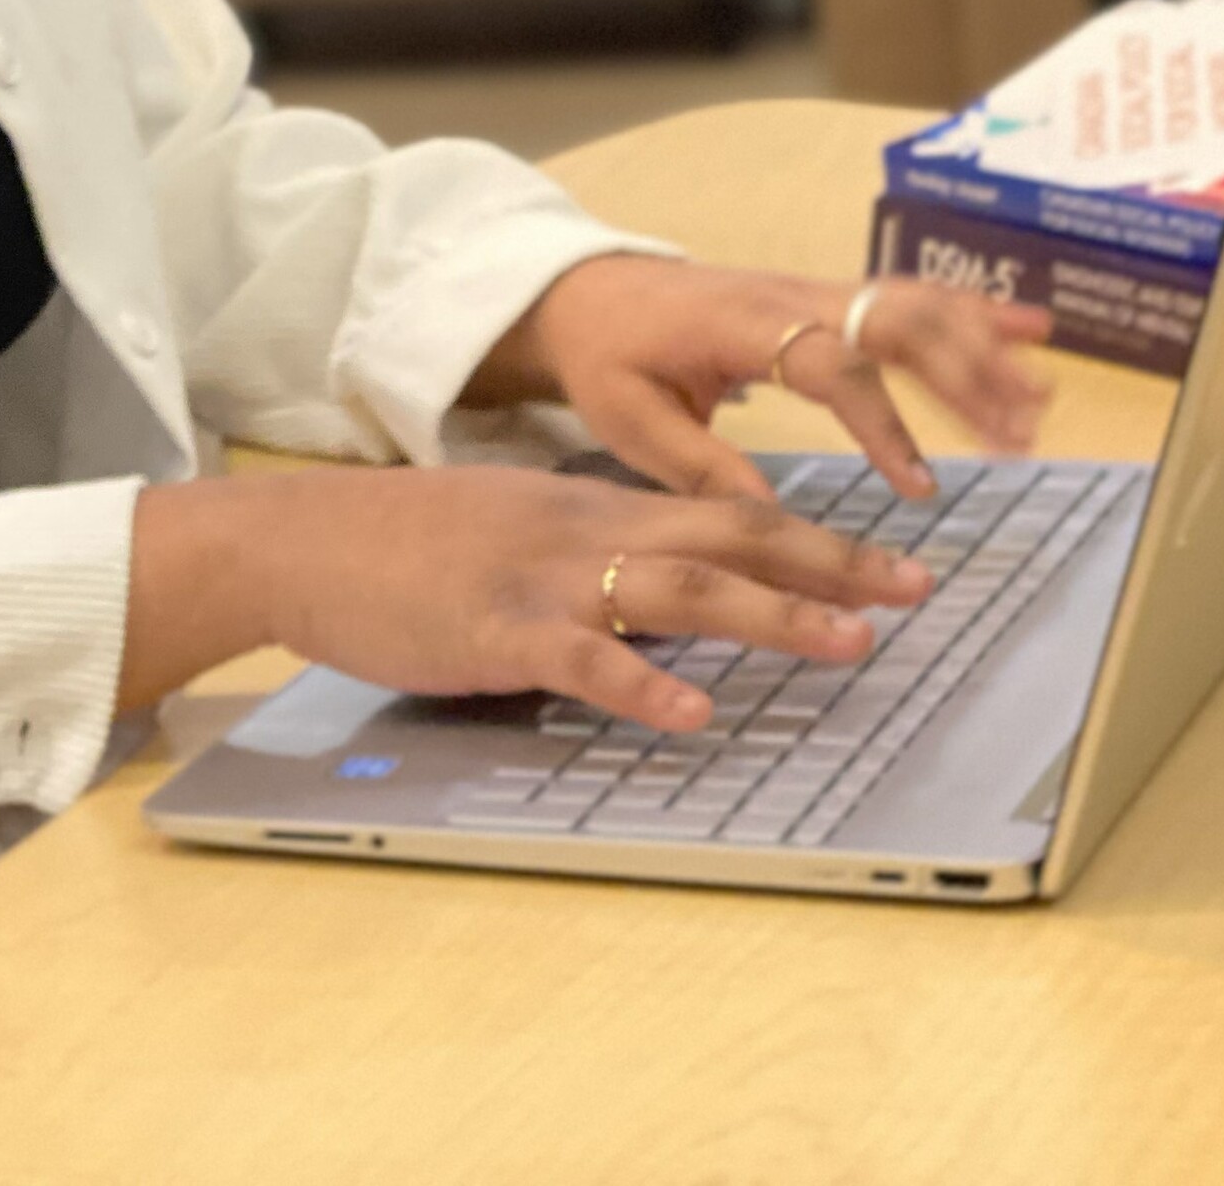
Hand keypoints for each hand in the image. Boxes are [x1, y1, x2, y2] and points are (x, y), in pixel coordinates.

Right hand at [138, 465, 936, 734]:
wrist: (307, 539)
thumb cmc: (407, 545)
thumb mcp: (519, 531)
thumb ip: (596, 555)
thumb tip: (669, 592)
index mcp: (598, 509)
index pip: (734, 511)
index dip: (823, 539)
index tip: (898, 564)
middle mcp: (589, 531)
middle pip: (735, 536)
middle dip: (835, 566)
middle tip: (917, 592)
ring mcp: (547, 578)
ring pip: (682, 585)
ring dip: (774, 616)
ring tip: (848, 646)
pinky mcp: (498, 629)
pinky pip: (586, 657)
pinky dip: (646, 685)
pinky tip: (697, 714)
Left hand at [467, 257, 1054, 504]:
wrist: (588, 290)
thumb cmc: (608, 357)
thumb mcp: (630, 419)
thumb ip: (701, 465)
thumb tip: (775, 523)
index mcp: (742, 325)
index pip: (830, 364)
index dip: (881, 422)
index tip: (920, 484)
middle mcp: (792, 297)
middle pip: (895, 319)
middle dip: (964, 373)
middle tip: (1020, 433)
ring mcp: (816, 289)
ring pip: (915, 304)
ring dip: (984, 348)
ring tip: (1041, 399)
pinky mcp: (828, 295)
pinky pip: (909, 294)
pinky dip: (975, 308)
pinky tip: (1035, 329)